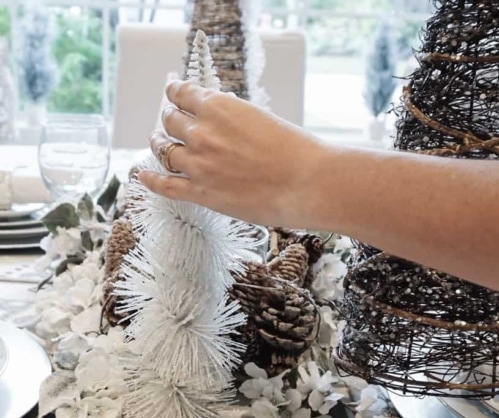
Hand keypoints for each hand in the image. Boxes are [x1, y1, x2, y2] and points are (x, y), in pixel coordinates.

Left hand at [139, 79, 329, 228]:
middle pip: (170, 121)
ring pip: (163, 150)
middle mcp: (201, 132)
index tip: (173, 93)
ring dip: (158, 144)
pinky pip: (164, 185)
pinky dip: (149, 180)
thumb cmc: (295, 150)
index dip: (175, 92)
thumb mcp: (261, 118)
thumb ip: (233, 117)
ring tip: (157, 143)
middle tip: (170, 121)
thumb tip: (219, 120)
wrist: (306, 183)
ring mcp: (198, 164)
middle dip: (169, 119)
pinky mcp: (201, 193)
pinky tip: (142, 176)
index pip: (182, 93)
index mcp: (218, 107)